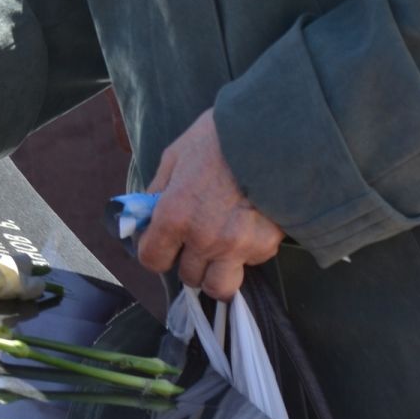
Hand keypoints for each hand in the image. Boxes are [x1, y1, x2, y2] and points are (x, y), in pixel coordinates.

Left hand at [136, 109, 284, 300]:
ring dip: (217, 271)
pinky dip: (247, 252)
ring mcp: (237, 247)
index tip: (163, 243)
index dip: (155, 252)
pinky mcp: (266, 246)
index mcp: (175, 216)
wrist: (273, 132)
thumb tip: (146, 215)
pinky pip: (250, 263)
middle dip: (189, 260)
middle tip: (196, 239)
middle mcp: (204, 239)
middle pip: (188, 277)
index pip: (153, 260)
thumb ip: (158, 191)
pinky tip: (249, 225)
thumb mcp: (175, 156)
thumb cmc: (219, 138)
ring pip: (220, 286)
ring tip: (221, 249)